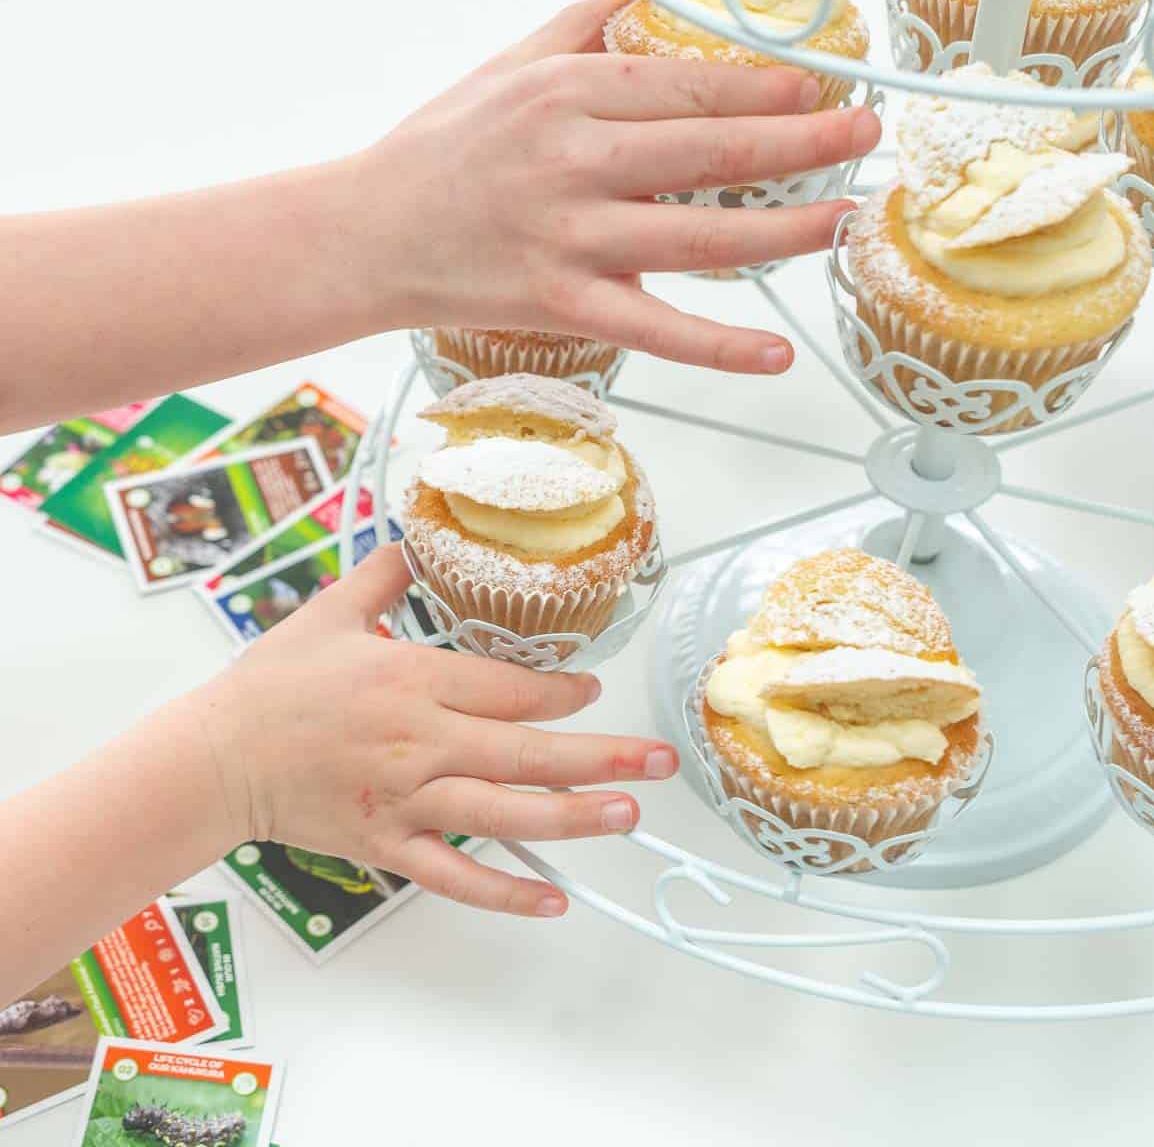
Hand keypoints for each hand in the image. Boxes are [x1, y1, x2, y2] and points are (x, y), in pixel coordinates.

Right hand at [191, 543, 677, 917]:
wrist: (214, 757)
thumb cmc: (272, 683)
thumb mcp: (329, 611)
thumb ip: (385, 573)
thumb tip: (417, 534)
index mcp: (411, 679)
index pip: (507, 688)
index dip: (560, 693)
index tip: (594, 692)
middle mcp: (420, 742)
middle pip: (525, 750)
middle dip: (600, 756)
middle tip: (658, 762)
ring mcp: (407, 800)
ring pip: (504, 813)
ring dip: (572, 816)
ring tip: (627, 815)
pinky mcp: (389, 846)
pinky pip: (455, 875)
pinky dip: (505, 892)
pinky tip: (553, 900)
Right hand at [344, 0, 881, 374]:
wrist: (368, 234)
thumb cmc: (438, 153)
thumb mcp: (506, 70)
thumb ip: (583, 29)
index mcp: (566, 96)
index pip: (690, 87)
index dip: (765, 90)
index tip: (818, 90)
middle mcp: (575, 162)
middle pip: (713, 153)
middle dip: (804, 144)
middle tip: (865, 134)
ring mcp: (570, 239)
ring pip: (700, 238)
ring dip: (785, 231)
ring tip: (842, 221)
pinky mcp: (562, 304)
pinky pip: (656, 330)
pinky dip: (719, 346)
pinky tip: (773, 352)